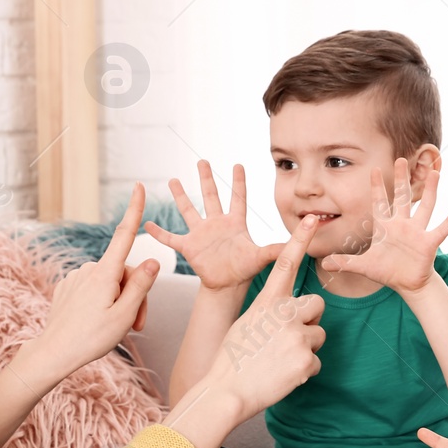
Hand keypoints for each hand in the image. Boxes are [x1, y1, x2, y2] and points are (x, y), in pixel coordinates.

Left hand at [15, 183, 159, 389]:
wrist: (54, 353)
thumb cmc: (92, 338)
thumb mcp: (126, 314)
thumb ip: (141, 285)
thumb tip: (152, 260)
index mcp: (105, 273)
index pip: (124, 235)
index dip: (134, 210)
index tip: (139, 187)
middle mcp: (89, 269)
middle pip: (124, 272)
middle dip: (135, 294)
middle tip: (138, 326)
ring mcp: (76, 278)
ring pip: (110, 282)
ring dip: (119, 301)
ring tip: (117, 327)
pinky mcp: (67, 287)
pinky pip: (93, 287)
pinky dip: (102, 301)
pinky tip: (96, 321)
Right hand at [145, 160, 283, 291]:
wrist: (227, 286)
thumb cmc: (245, 270)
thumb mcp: (262, 257)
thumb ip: (277, 249)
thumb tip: (301, 243)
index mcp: (235, 223)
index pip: (238, 198)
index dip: (238, 182)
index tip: (238, 164)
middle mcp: (216, 224)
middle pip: (210, 196)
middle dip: (206, 179)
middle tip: (202, 160)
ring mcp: (201, 234)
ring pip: (189, 210)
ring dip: (180, 196)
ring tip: (173, 180)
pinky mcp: (189, 247)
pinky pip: (171, 239)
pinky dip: (159, 233)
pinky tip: (146, 225)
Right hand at [186, 213, 326, 419]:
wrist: (227, 391)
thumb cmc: (233, 359)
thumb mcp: (247, 324)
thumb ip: (270, 313)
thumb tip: (290, 316)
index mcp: (267, 301)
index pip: (285, 263)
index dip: (300, 239)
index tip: (313, 219)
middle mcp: (285, 313)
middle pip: (317, 304)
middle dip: (309, 320)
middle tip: (287, 339)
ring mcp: (297, 336)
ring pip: (319, 335)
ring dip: (305, 348)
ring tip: (280, 360)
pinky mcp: (306, 359)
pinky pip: (316, 362)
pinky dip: (303, 372)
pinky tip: (283, 376)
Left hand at [319, 158, 447, 293]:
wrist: (407, 283)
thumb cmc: (387, 271)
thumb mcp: (364, 266)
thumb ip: (345, 263)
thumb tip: (324, 263)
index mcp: (385, 227)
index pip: (379, 202)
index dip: (376, 186)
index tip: (373, 168)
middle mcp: (402, 224)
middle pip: (402, 197)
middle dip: (401, 179)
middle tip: (401, 158)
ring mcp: (417, 232)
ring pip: (425, 206)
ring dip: (430, 190)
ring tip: (435, 172)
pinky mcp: (429, 243)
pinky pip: (441, 230)